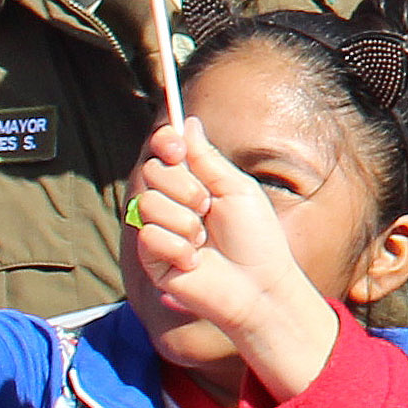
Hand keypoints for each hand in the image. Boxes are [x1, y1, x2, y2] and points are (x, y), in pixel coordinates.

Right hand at [124, 119, 345, 397]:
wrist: (259, 285)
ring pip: (147, 204)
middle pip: (152, 172)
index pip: (165, 153)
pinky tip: (196, 260)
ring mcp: (160, 230)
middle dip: (183, 187)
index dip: (165, 143)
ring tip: (205, 239)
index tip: (175, 145)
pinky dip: (178, 247)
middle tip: (207, 206)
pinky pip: (150, 236)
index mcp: (195, 184)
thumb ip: (206, 158)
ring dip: (184, 220)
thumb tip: (188, 122)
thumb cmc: (256, 238)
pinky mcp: (152, 259)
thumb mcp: (237, 189)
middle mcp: (173, 204)